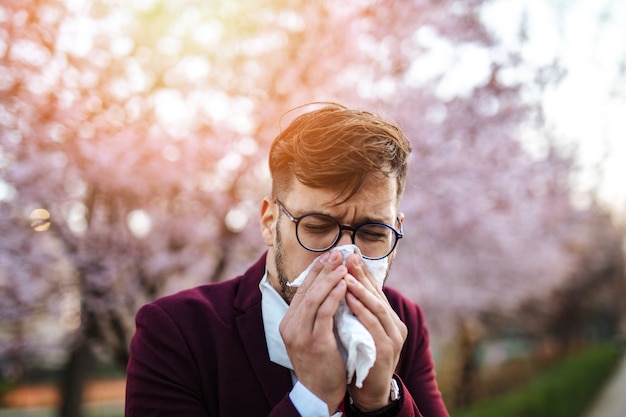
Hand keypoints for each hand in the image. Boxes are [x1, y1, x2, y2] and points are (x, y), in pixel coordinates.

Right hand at [279, 251, 347, 412]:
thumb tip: (328, 287)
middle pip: (306, 289)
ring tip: (343, 265)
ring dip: (330, 279)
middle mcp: (290, 326)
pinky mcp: (314, 342)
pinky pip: (324, 313)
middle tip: (338, 253)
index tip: (329, 255)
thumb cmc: (322, 362)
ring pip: (313, 298)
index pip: (301, 289)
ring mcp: (300, 334)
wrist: (320, 392)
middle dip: (323, 269)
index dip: (315, 270)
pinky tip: (345, 285)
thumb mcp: (313, 334)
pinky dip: (334, 296)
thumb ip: (316, 314)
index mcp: (289, 322)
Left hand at [344, 254, 407, 410]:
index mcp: (390, 320)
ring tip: (345, 274)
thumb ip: (358, 311)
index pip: (376, 290)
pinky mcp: (386, 349)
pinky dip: (360, 309)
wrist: (370, 392)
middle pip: (378, 294)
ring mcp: (393, 338)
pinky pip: (372, 324)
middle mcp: (396, 326)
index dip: (363, 272)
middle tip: (347, 256)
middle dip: (361, 274)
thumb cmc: (362, 359)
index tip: (349, 254)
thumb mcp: (361, 330)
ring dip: (360, 289)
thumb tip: (343, 285)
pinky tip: (348, 298)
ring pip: (377, 307)